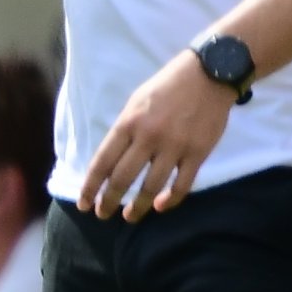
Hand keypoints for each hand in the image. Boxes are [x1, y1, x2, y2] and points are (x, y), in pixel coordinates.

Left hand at [79, 49, 233, 221]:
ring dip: (137, 207)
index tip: (84, 203)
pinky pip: (181, 185)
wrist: (207, 75)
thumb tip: (113, 159)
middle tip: (102, 215)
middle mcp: (148, 137)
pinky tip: (161, 206)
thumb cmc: (167, 87)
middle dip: (108, 201)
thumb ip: (125, 130)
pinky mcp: (198, 153)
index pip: (103, 161)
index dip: (91, 186)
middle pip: (123, 178)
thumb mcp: (136, 102)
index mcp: (128, 122)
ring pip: (151, 188)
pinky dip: (170, 200)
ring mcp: (174, 146)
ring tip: (129, 217)